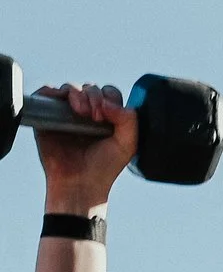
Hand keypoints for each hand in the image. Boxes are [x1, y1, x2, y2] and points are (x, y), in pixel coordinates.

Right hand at [33, 85, 134, 212]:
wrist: (80, 183)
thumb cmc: (104, 166)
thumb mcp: (128, 143)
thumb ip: (129, 119)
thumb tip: (108, 101)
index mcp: (108, 117)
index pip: (108, 93)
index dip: (108, 97)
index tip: (106, 115)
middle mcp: (87, 113)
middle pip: (90, 88)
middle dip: (93, 95)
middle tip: (94, 116)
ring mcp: (66, 114)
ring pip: (70, 88)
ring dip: (76, 93)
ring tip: (80, 111)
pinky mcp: (47, 117)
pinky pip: (46, 94)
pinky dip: (51, 92)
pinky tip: (61, 103)